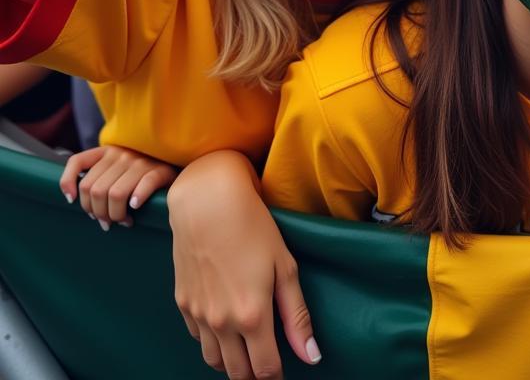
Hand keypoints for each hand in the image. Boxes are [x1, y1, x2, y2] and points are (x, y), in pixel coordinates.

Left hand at [59, 145, 177, 228]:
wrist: (174, 162)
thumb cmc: (140, 171)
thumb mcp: (115, 166)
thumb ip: (97, 175)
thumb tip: (73, 198)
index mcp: (107, 150)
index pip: (77, 162)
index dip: (68, 183)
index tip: (72, 201)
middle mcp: (121, 154)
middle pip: (95, 189)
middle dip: (97, 212)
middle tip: (106, 222)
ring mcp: (140, 162)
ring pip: (115, 194)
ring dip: (115, 214)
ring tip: (122, 221)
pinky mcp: (159, 170)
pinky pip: (143, 186)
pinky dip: (137, 199)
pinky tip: (135, 207)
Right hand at [168, 152, 319, 378]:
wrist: (207, 203)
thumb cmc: (254, 228)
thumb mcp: (285, 268)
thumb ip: (297, 316)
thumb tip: (311, 356)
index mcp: (252, 316)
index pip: (265, 370)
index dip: (277, 377)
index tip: (284, 373)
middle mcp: (221, 323)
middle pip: (238, 374)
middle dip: (254, 375)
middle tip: (267, 364)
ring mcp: (198, 315)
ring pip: (214, 361)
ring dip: (232, 363)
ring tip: (248, 351)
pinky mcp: (183, 303)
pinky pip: (198, 338)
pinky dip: (212, 341)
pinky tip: (225, 327)